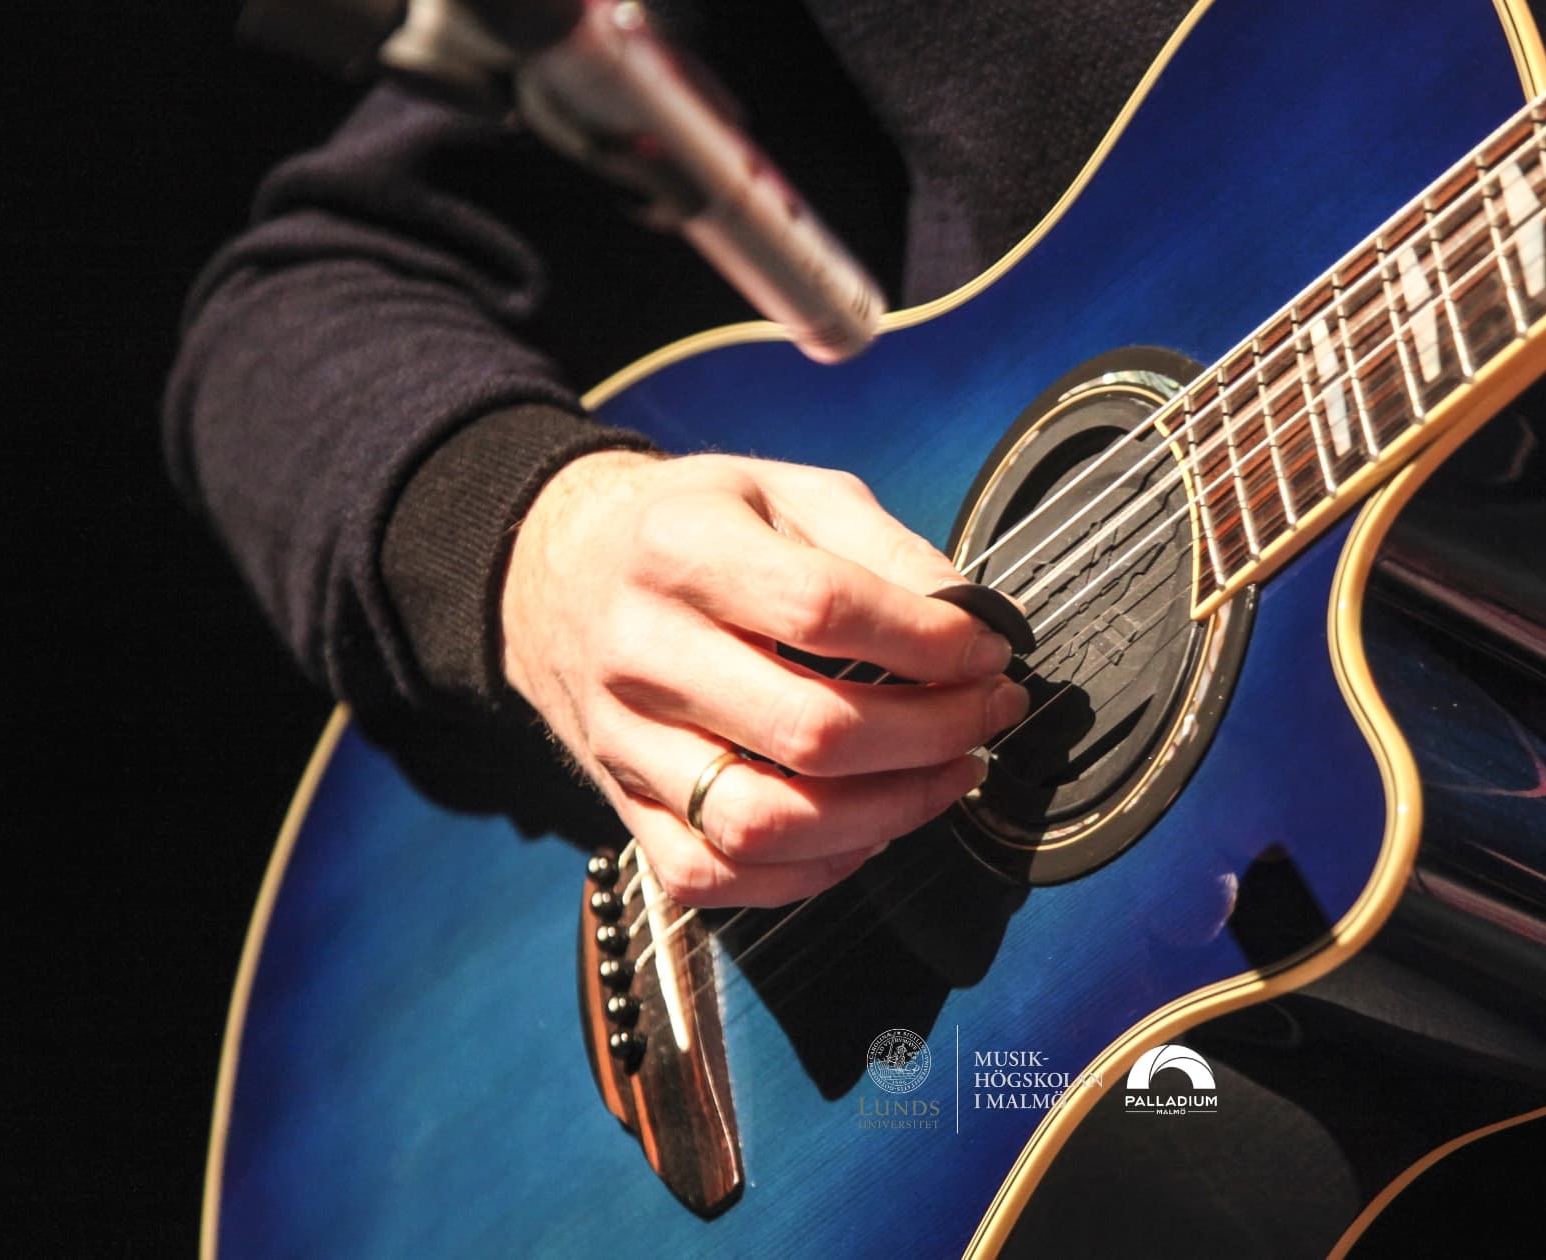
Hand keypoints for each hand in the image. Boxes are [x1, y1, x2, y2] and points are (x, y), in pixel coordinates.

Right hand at [502, 451, 1026, 906]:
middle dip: (932, 733)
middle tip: (988, 714)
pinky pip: (716, 875)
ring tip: (949, 776)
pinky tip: (868, 829)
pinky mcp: (624, 806)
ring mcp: (625, 741)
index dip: (929, 643)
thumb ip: (885, 548)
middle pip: (808, 730)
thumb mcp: (784, 492)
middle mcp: (641, 650)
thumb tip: (972, 621)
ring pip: (765, 822)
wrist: (557, 572)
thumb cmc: (688, 530)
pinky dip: (811, 872)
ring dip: (887, 814)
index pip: (823, 611)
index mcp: (681, 549)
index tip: (988, 650)